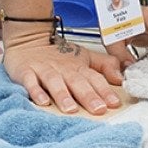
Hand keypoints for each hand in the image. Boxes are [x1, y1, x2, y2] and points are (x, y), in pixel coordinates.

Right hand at [2, 27, 123, 114]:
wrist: (29, 38)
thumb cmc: (58, 52)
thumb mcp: (85, 56)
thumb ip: (105, 65)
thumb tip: (121, 77)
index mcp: (79, 67)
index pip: (95, 78)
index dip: (105, 90)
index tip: (114, 103)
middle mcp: (63, 69)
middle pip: (77, 82)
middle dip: (89, 96)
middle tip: (98, 109)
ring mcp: (44, 70)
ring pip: (55, 83)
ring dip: (63, 96)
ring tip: (71, 109)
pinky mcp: (26, 72)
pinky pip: (30, 82)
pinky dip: (36, 92)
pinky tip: (42, 102)